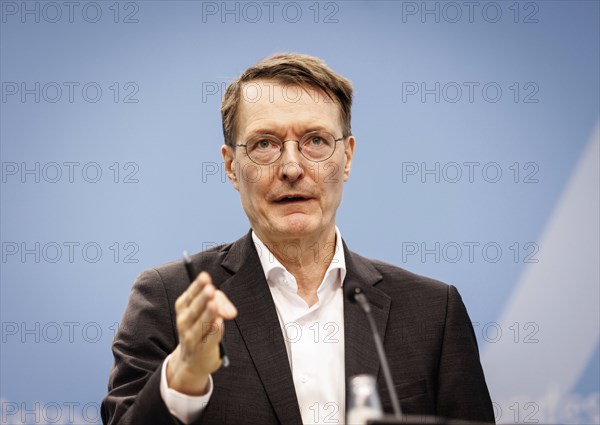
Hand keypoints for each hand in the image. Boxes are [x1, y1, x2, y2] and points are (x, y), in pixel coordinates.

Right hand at [167, 271, 236, 394]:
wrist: (193, 361)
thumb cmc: (202, 329)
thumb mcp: (208, 311)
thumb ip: (221, 302)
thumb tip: (231, 311)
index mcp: (183, 308)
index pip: (189, 295)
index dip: (197, 286)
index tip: (205, 276)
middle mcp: (184, 322)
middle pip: (194, 308)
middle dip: (202, 298)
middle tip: (210, 289)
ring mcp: (191, 336)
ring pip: (200, 323)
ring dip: (208, 313)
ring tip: (213, 304)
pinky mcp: (202, 349)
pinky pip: (209, 337)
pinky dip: (214, 330)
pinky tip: (218, 323)